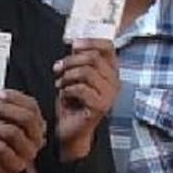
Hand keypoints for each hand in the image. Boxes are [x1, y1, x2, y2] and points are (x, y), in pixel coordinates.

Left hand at [0, 90, 45, 172]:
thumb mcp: (2, 121)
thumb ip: (1, 108)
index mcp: (36, 123)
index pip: (32, 106)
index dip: (15, 97)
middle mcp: (36, 138)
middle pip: (26, 118)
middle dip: (5, 109)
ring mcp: (28, 153)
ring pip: (14, 133)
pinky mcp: (16, 166)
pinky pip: (3, 150)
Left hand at [53, 39, 119, 161]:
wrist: (71, 130)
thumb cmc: (73, 103)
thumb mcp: (75, 76)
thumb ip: (79, 60)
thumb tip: (75, 43)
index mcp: (110, 71)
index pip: (108, 47)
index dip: (90, 42)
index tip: (74, 45)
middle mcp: (114, 82)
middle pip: (93, 58)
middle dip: (70, 61)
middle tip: (58, 69)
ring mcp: (110, 95)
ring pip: (86, 72)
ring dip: (67, 77)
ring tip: (60, 85)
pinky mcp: (101, 107)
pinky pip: (81, 89)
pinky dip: (67, 90)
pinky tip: (64, 96)